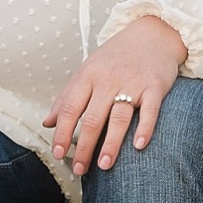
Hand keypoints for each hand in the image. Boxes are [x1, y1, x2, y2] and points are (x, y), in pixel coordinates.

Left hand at [43, 14, 186, 175]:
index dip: (63, 133)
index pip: (71, 109)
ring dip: (111, 144)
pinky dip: (145, 129)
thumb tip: (47, 123)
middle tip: (79, 169)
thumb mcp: (87, 71)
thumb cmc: (117, 57)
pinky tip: (138, 146)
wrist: (152, 34)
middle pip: (93, 119)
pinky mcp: (155, 86)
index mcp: (88, 76)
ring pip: (119, 118)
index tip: (58, 153)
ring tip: (104, 166)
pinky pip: (150, 111)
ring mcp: (132, 83)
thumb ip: (67, 98)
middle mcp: (109, 80)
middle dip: (84, 147)